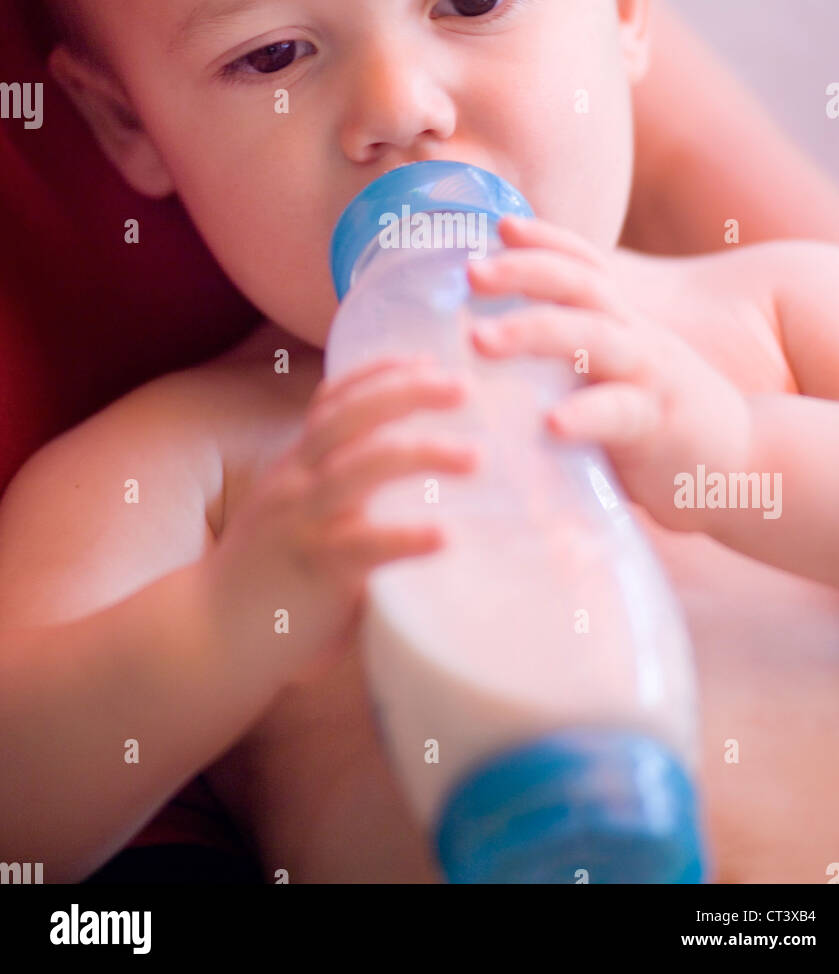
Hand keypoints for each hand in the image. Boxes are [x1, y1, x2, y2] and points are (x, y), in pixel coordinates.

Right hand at [212, 354, 477, 685]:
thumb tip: (406, 487)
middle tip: (462, 388)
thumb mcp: (293, 516)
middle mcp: (296, 483)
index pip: (333, 401)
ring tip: (473, 458)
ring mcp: (302, 524)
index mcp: (295, 467)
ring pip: (361, 470)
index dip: (379, 373)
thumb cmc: (264, 577)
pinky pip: (363, 546)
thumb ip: (338, 496)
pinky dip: (405, 537)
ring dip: (421, 455)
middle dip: (406, 394)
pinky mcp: (313, 571)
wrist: (207, 637)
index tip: (427, 359)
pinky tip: (443, 536)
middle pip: (350, 419)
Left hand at [466, 215, 752, 532]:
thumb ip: (568, 356)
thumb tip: (495, 350)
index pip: (582, 264)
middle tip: (470, 271)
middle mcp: (634, 335)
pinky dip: (583, 415)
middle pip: (579, 285)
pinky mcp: (656, 424)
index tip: (500, 222)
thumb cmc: (659, 417)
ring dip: (534, 330)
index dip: (545, 239)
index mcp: (621, 321)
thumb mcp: (615, 372)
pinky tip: (548, 423)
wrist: (746, 461)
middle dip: (523, 271)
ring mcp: (647, 376)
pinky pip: (617, 413)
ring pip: (592, 338)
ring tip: (481, 338)